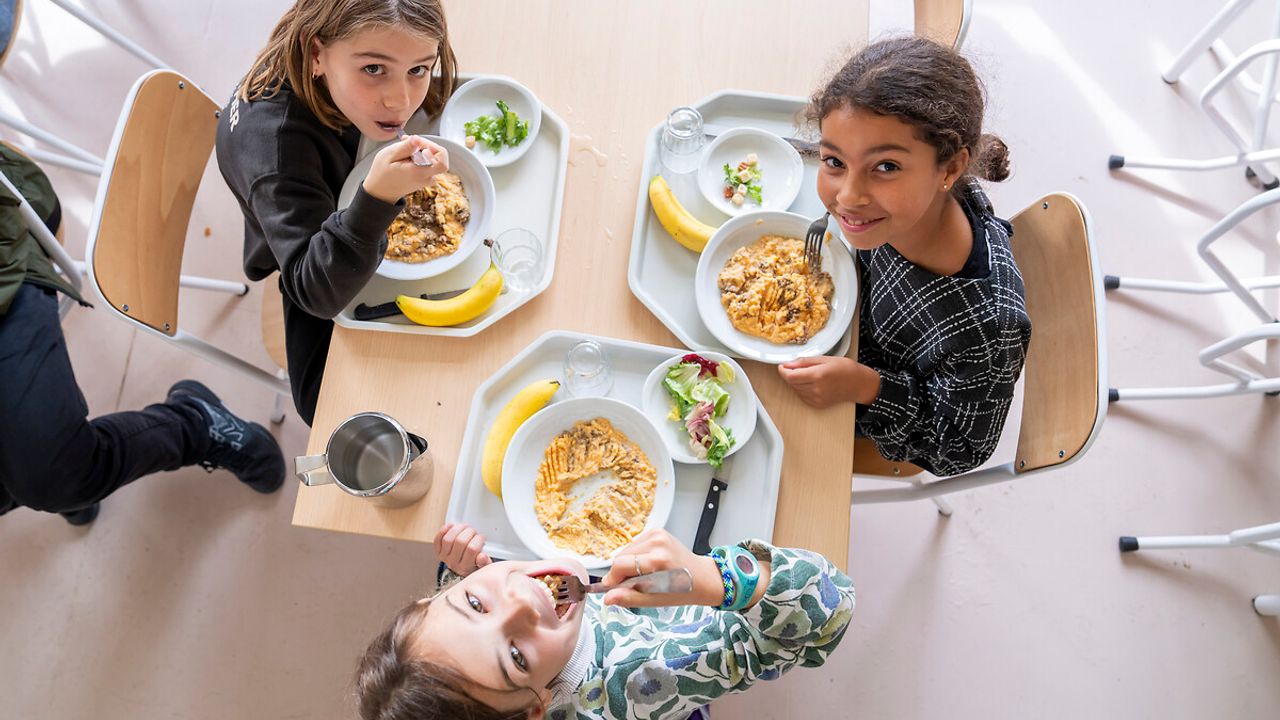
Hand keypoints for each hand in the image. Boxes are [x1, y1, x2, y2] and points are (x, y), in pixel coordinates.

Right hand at [362, 135, 449, 203]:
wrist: (381, 191)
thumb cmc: (382, 173)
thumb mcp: (389, 156)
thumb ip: (406, 147)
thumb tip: (418, 138)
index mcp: (419, 173)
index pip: (441, 161)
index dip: (435, 148)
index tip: (419, 144)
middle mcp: (427, 177)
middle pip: (440, 157)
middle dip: (427, 145)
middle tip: (410, 141)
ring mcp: (428, 178)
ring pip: (434, 158)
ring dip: (422, 149)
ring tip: (404, 148)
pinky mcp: (426, 177)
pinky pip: (429, 162)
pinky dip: (420, 155)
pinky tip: (407, 154)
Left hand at [433, 522, 491, 575]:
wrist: (462, 572)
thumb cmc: (474, 567)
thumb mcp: (483, 567)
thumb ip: (485, 562)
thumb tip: (483, 557)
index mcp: (466, 567)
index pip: (472, 549)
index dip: (478, 539)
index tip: (482, 537)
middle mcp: (454, 563)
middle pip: (460, 542)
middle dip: (469, 532)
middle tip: (474, 531)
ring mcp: (445, 557)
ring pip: (448, 539)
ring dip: (458, 529)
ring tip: (465, 527)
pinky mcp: (438, 552)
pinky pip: (438, 540)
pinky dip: (443, 530)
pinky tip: (451, 526)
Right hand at [599, 529, 723, 607]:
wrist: (702, 577)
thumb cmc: (683, 590)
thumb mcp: (655, 600)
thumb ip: (629, 598)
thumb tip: (608, 598)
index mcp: (658, 559)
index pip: (620, 564)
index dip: (613, 578)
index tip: (614, 589)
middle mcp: (657, 543)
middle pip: (621, 556)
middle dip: (622, 572)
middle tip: (634, 585)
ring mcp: (658, 534)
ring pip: (626, 550)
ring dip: (629, 564)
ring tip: (645, 575)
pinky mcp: (657, 531)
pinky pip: (635, 545)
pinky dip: (636, 556)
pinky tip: (649, 565)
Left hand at [777, 356, 869, 407]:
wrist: (858, 384)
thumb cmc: (844, 368)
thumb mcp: (824, 359)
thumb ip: (804, 362)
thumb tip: (787, 364)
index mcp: (818, 375)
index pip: (790, 376)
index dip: (783, 370)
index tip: (782, 365)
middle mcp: (817, 389)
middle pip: (792, 383)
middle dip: (790, 374)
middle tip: (798, 367)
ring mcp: (817, 399)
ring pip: (796, 390)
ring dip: (796, 382)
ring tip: (809, 374)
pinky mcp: (818, 405)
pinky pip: (802, 396)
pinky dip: (802, 389)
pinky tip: (812, 383)